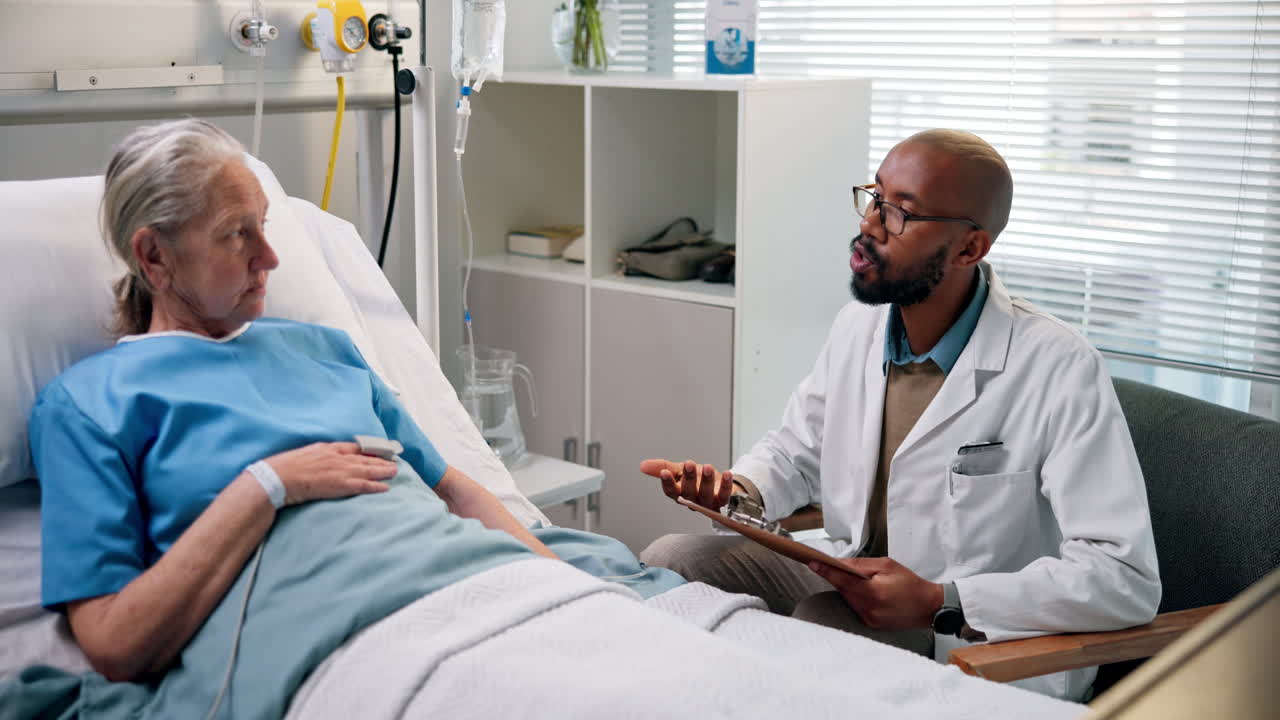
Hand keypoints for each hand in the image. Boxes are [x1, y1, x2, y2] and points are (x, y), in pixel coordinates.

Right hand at [262, 442, 397, 505]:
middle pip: (365, 458)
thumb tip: (324, 459)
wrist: (278, 477)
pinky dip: (375, 486)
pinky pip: (363, 485)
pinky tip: (385, 487)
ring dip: (383, 471)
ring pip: (368, 470)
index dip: (369, 450)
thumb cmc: (286, 467)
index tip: (379, 451)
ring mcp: (340, 470)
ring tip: (395, 472)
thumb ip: (319, 455)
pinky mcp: (340, 485)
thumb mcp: (306, 453)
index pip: (355, 447)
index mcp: (329, 448)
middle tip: (394, 461)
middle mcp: (338, 457)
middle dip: (381, 460)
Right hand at [639, 458, 734, 510]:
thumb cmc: (696, 478)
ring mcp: (708, 503)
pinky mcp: (722, 501)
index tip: (664, 472)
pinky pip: (724, 496)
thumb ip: (662, 467)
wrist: (717, 483)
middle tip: (688, 464)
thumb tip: (642, 466)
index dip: (667, 482)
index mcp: (679, 493)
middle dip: (688, 478)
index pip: (670, 491)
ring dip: (706, 481)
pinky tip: (727, 474)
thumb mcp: (679, 470)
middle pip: (688, 493)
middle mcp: (692, 500)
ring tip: (707, 467)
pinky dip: (726, 486)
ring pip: (706, 495)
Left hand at [807, 557, 943, 630]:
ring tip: (857, 579)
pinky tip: (863, 592)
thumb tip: (840, 563)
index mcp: (874, 592)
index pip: (843, 580)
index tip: (812, 563)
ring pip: (847, 599)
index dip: (826, 570)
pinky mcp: (870, 624)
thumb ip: (861, 565)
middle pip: (843, 590)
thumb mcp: (886, 565)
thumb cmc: (910, 583)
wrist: (927, 607)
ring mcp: (869, 619)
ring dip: (847, 588)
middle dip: (837, 577)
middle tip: (829, 565)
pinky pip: (855, 607)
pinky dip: (855, 598)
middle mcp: (869, 609)